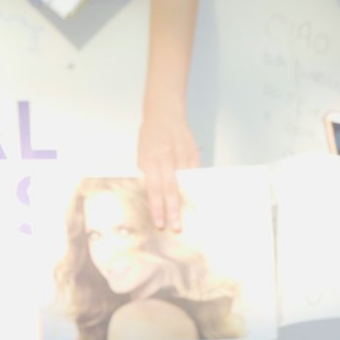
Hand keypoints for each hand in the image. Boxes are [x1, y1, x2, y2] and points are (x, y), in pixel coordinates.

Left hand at [136, 109, 198, 230]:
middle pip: (171, 188)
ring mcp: (182, 155)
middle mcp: (166, 157)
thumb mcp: (142, 153)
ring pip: (186, 183)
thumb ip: (149, 173)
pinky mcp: (194, 153)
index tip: (159, 223)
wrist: (164, 112)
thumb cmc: (150, 136)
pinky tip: (197, 202)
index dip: (157, 207)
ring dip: (187, 201)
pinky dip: (195, 188)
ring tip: (189, 219)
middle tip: (176, 228)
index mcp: (150, 158)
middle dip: (173, 210)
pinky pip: (195, 175)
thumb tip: (155, 197)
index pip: (153, 188)